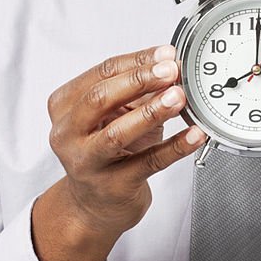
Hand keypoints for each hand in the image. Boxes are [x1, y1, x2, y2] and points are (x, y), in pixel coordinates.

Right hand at [32, 44, 205, 260]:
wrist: (94, 205)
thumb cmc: (107, 152)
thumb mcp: (114, 114)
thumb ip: (136, 90)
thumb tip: (171, 65)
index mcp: (65, 105)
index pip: (101, 73)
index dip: (136, 61)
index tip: (166, 54)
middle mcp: (68, 133)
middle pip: (100, 98)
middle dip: (139, 81)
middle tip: (171, 71)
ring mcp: (87, 162)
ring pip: (117, 133)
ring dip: (152, 112)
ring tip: (179, 97)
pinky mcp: (113, 187)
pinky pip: (148, 163)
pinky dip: (175, 147)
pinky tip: (195, 135)